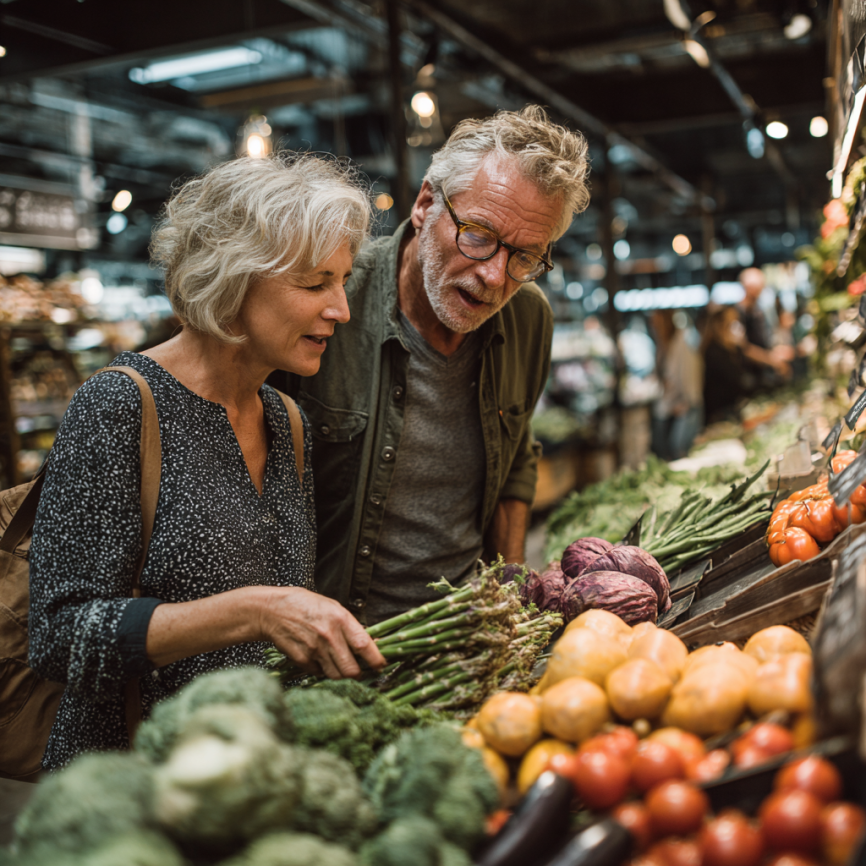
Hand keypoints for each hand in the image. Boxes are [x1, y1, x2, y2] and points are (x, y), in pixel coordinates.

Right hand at [260, 587, 385, 678]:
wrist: (274, 610)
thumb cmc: (307, 606)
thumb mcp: (333, 608)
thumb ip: (350, 626)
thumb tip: (370, 644)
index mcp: (340, 619)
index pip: (364, 645)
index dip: (376, 660)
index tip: (381, 666)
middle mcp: (329, 636)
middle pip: (351, 670)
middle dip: (358, 674)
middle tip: (360, 671)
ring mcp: (314, 649)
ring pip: (337, 676)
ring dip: (342, 676)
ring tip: (340, 666)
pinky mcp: (302, 659)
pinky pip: (319, 673)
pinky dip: (323, 671)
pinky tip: (321, 659)